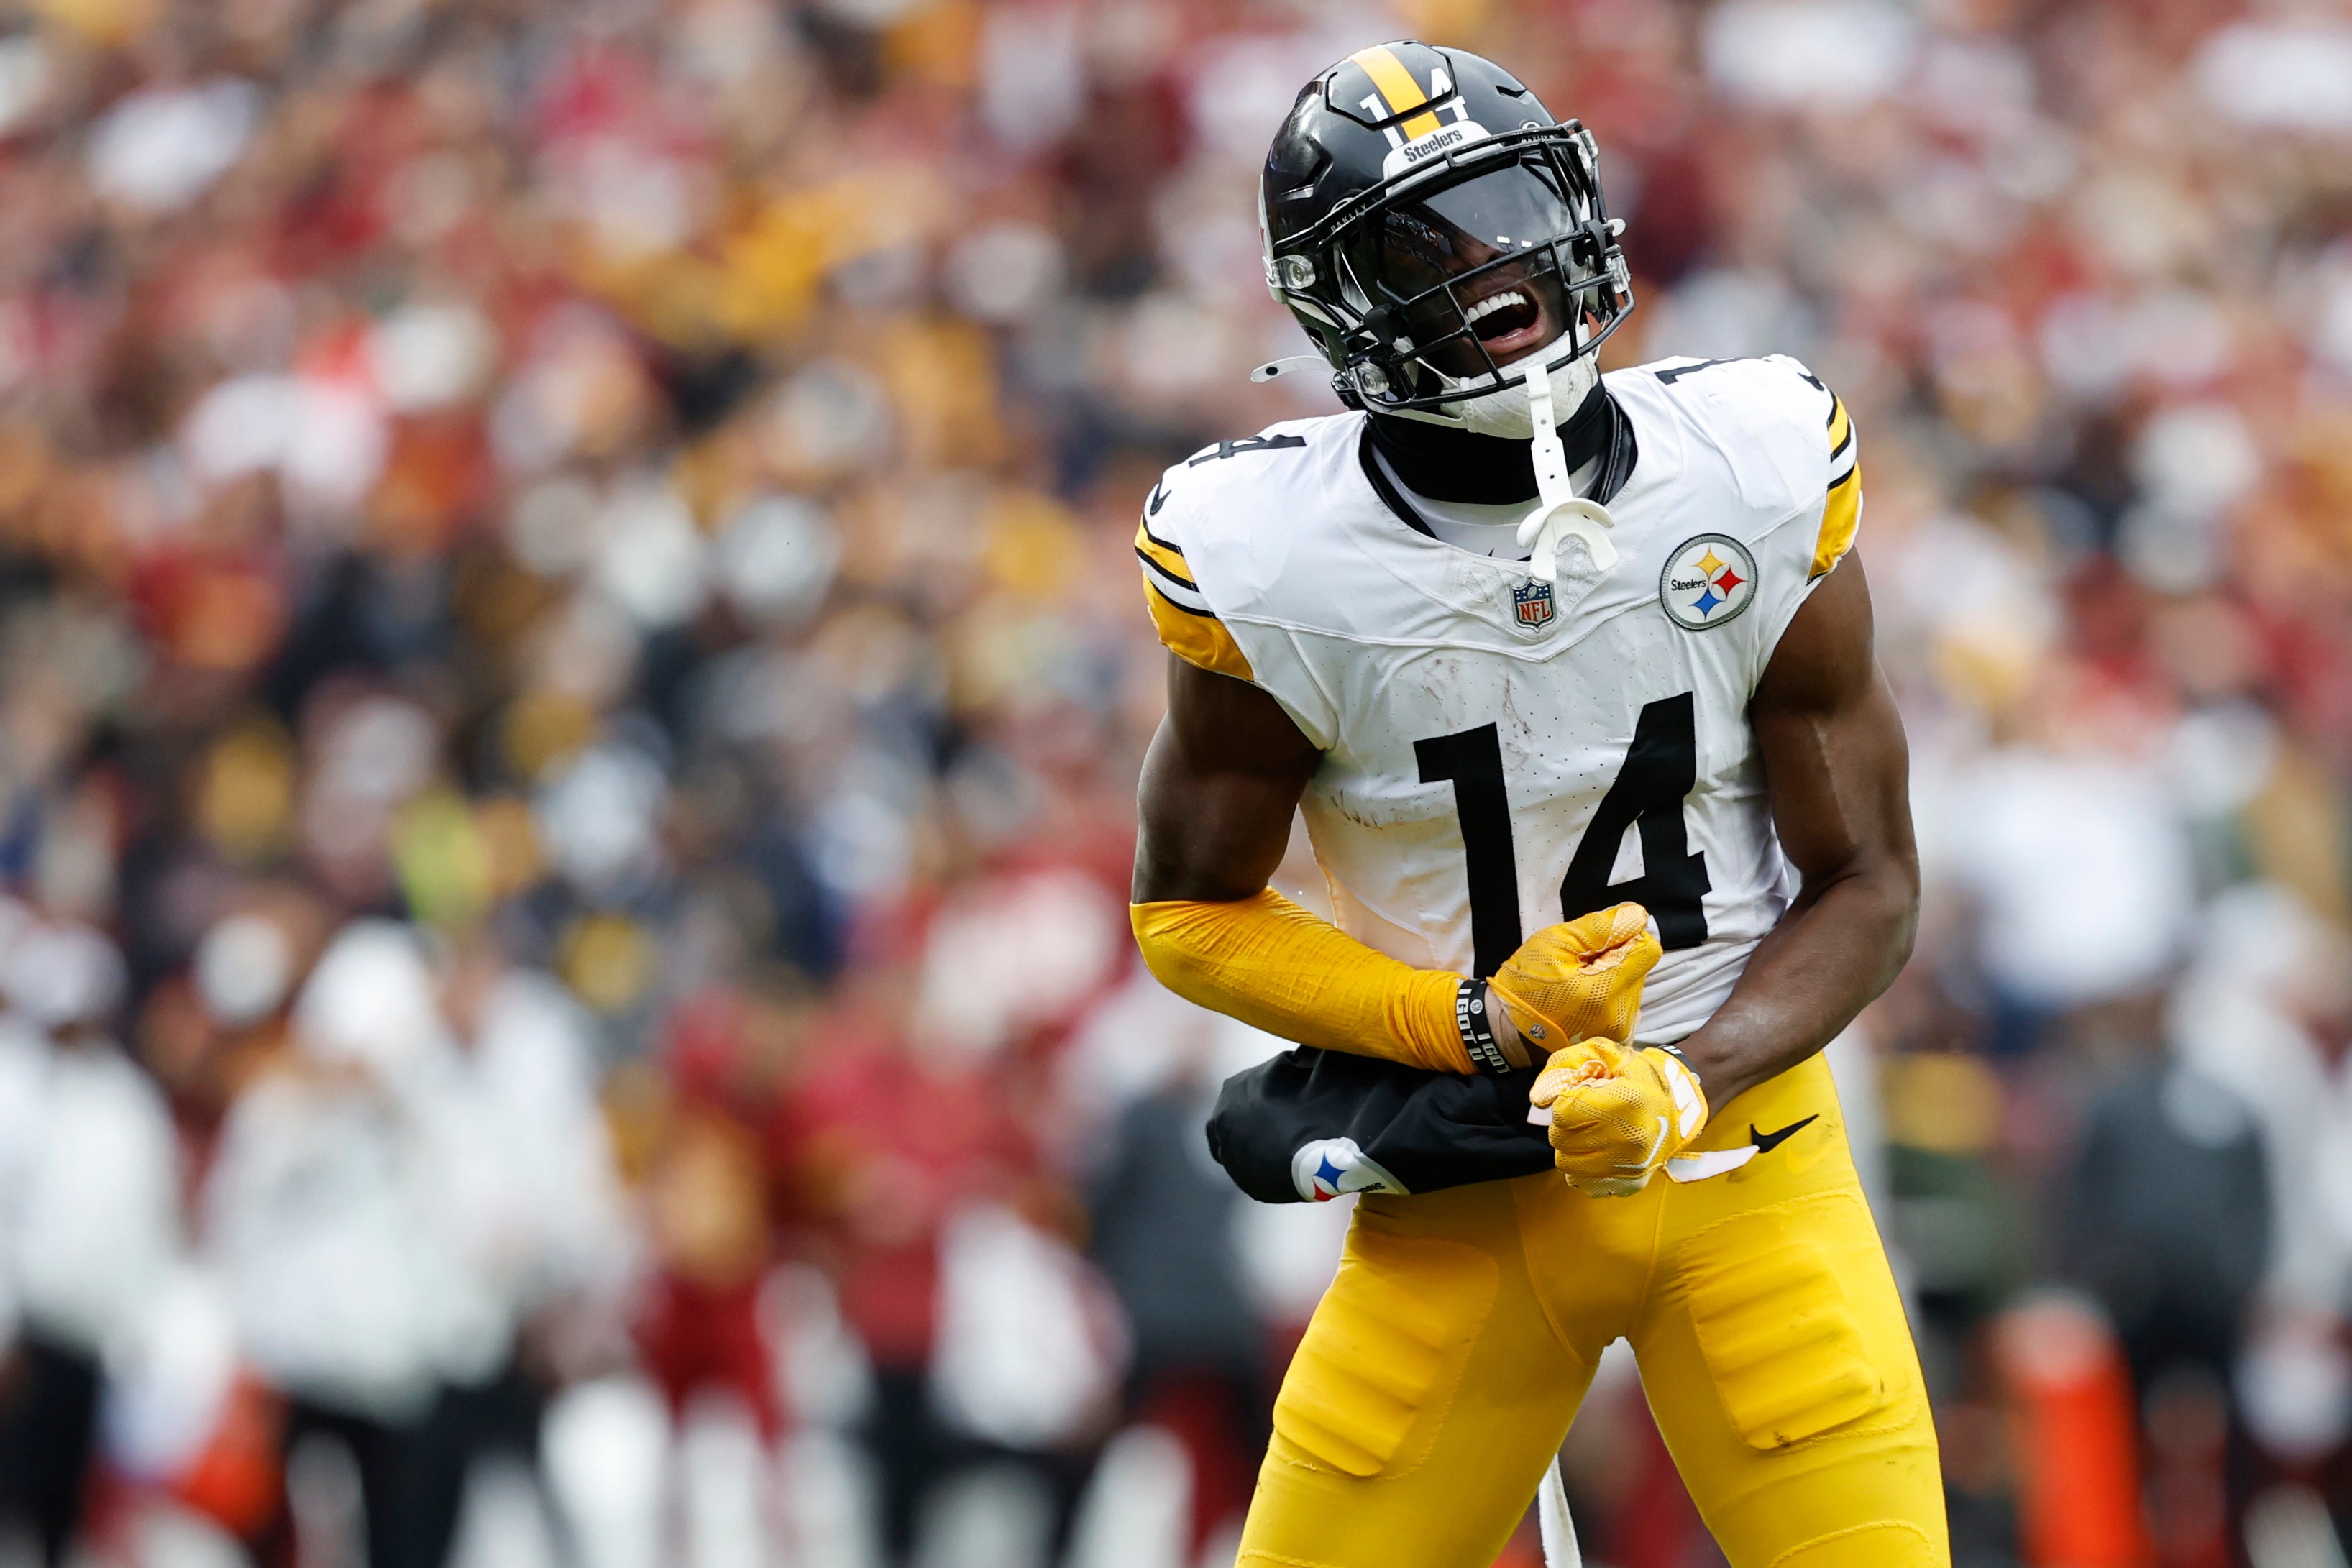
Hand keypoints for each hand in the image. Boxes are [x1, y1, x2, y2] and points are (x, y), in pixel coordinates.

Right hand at [1487, 903, 1660, 1050]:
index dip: (1625, 938)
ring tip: (1579, 981)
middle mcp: (1622, 1012)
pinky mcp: (1618, 1036)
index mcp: (1607, 988)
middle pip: (1639, 967)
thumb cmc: (1527, 985)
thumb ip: (1601, 928)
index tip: (1597, 944)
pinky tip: (1585, 997)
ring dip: (1612, 976)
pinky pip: (1625, 1002)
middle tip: (1580, 964)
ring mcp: (1622, 1028)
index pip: (1647, 949)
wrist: (1512, 1030)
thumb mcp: (1556, 942)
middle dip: (1615, 958)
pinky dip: (1609, 994)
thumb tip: (1637, 916)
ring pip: (1633, 983)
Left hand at [1530, 1039, 1708, 1196]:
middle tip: (1584, 1114)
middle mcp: (1629, 1140)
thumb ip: (1565, 1064)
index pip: (1563, 1112)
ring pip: (1567, 1163)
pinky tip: (1596, 1150)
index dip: (1565, 1100)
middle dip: (1565, 1123)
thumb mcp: (1606, 1053)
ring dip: (1570, 1145)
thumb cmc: (1639, 1076)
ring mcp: (1630, 1167)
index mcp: (1625, 1103)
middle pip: (1561, 1138)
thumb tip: (1538, 1098)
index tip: (1580, 1095)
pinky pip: (1584, 1182)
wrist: (1682, 1105)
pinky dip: (1583, 1167)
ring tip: (1588, 1131)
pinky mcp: (1630, 1184)